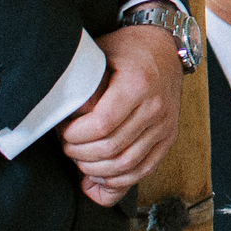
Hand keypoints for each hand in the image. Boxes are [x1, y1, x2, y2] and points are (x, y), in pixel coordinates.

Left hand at [62, 26, 182, 205]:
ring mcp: (165, 125)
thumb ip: (82, 87)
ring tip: (81, 160)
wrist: (165, 49)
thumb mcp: (99, 57)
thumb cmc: (127, 51)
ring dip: (97, 171)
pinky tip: (101, 177)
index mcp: (138, 84)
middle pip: (112, 148)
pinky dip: (120, 181)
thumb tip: (61, 119)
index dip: (75, 135)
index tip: (63, 130)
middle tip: (67, 145)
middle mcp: (156, 107)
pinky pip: (144, 170)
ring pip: (127, 165)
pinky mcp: (169, 137)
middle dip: (80, 154)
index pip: (101, 125)